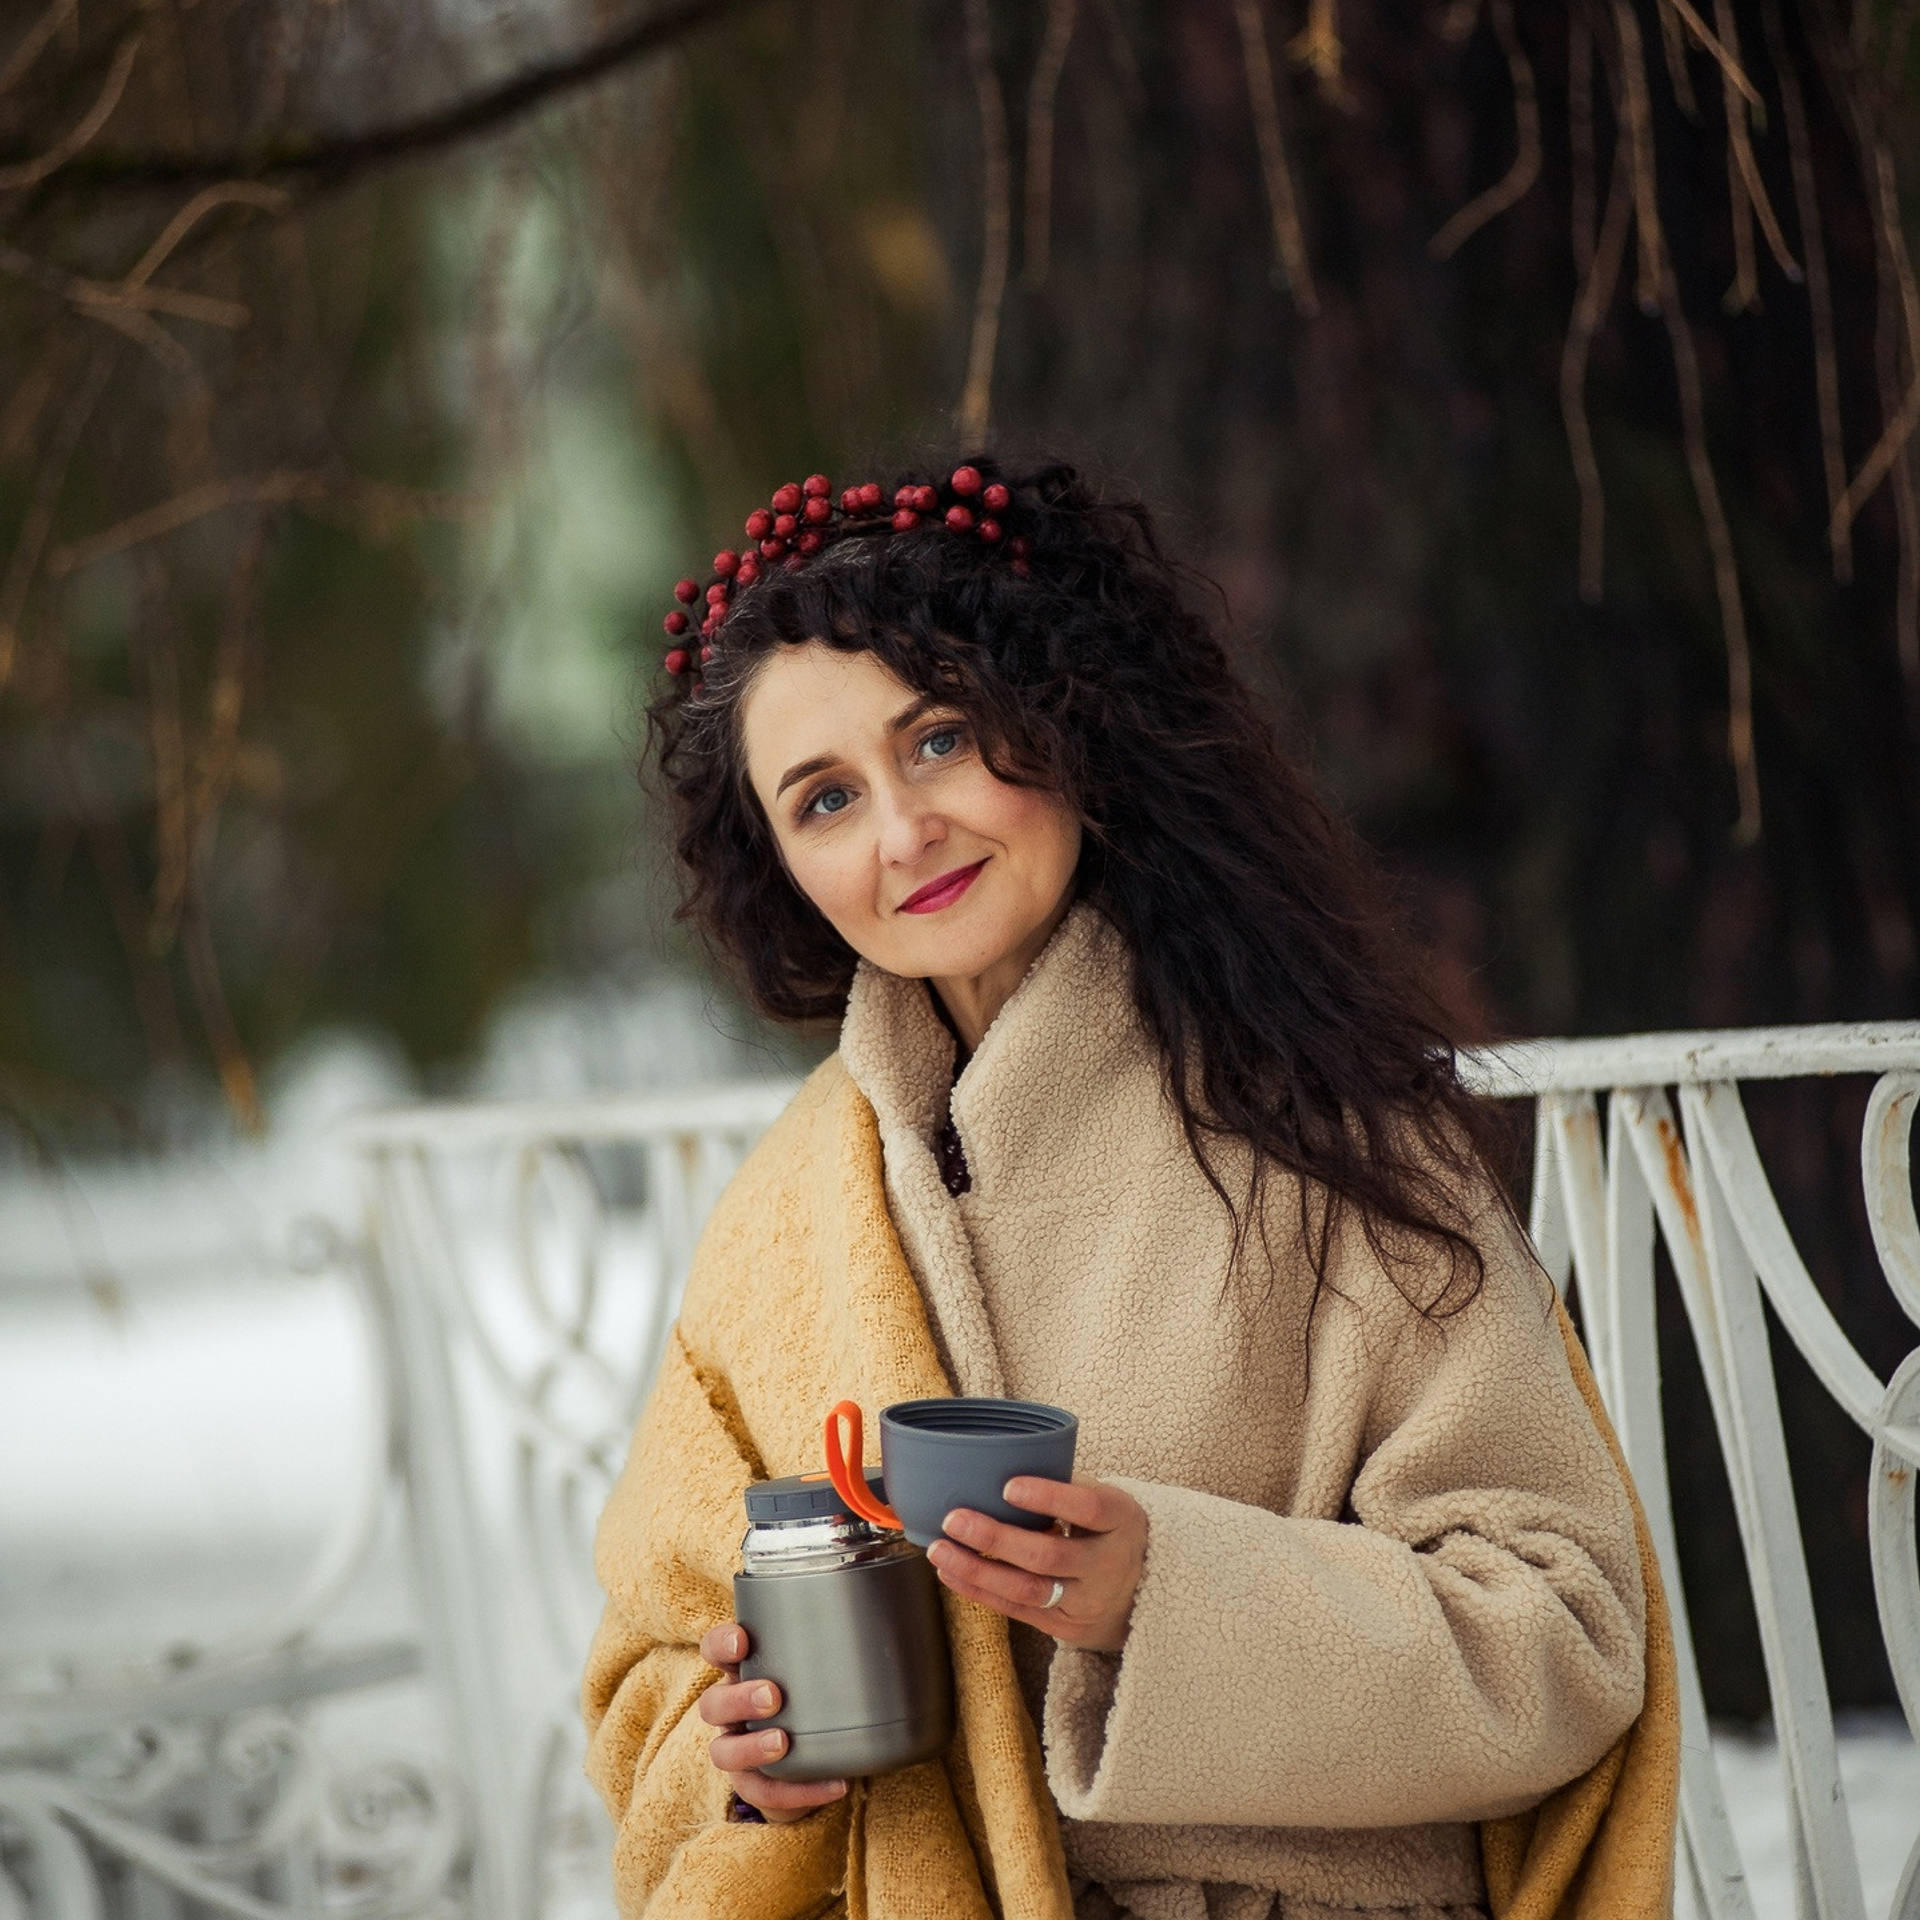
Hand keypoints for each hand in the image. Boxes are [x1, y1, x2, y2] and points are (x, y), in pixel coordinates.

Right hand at [697, 1622, 848, 1821]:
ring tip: (783, 1742)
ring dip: (751, 1747)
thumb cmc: (821, 1692)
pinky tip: (836, 1784)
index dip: (721, 1644)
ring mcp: (739, 1749)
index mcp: (746, 1670)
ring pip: (723, 1751)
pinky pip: (765, 1793)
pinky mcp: (755, 1787)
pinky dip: (798, 1792)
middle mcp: (733, 1710)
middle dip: (739, 1698)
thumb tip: (898, 1580)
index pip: (716, 1650)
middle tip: (773, 1696)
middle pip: (712, 1703)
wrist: (819, 1755)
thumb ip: (851, 1626)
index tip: (742, 1640)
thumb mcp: (827, 1660)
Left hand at [926, 1476, 1145, 1652]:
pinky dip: (980, 1591)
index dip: (1049, 1497)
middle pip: (1049, 1555)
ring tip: (940, 1549)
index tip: (1008, 1486)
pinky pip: (1017, 1610)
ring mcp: (1086, 1601)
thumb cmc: (1111, 1530)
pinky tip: (951, 1573)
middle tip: (954, 1518)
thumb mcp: (1106, 1500)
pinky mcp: (1066, 1626)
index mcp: (1121, 1521)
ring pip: (1027, 1590)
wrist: (1148, 1592)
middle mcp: (1107, 1565)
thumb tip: (1002, 1460)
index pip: (1088, 1508)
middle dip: (996, 1538)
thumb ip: (1067, 1483)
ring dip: (977, 1570)